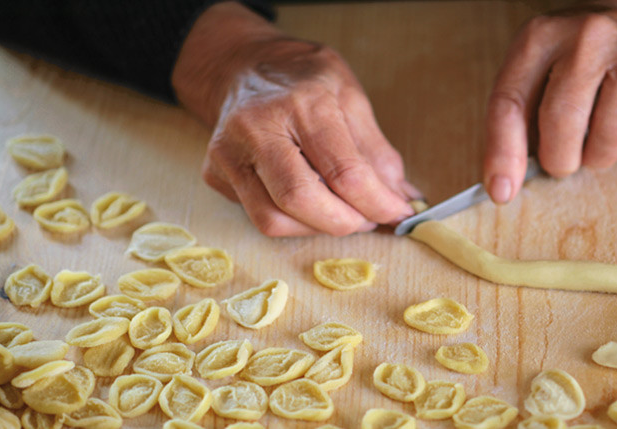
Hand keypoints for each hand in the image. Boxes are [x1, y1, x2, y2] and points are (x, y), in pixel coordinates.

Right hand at [173, 2, 419, 235]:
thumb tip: (401, 198)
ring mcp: (228, 153)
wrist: (241, 65)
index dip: (377, 203)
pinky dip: (293, 219)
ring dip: (317, 228)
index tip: (398, 213)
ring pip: (273, 220)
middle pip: (300, 200)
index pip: (343, 172)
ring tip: (341, 211)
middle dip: (344, 223)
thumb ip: (376, 151)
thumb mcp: (350, 96)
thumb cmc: (301, 79)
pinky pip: (258, 215)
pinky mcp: (214, 173)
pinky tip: (309, 199)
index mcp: (302, 102)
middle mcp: (257, 128)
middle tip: (368, 219)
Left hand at [483, 0, 616, 203]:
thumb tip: (505, 185)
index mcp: (541, 37)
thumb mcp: (533, 71)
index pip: (510, 103)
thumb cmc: (576, 58)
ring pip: (609, 140)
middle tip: (561, 156)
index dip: (503, 154)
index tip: (501, 190)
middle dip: (558, 159)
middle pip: (562, 124)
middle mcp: (589, 37)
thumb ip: (514, 123)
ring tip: (595, 131)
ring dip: (597, 155)